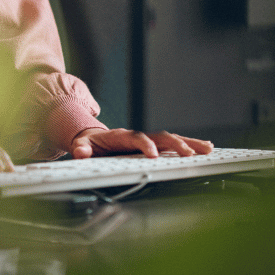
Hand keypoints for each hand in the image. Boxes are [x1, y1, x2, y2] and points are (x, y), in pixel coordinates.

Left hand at [69, 127, 213, 158]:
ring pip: (170, 138)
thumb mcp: (82, 146)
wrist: (93, 138)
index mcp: (121, 136)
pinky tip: (206, 150)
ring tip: (208, 149)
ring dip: (189, 143)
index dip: (144, 144)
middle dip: (174, 144)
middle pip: (159, 136)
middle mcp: (137, 135)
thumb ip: (81, 149)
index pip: (135, 137)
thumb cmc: (90, 144)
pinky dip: (190, 145)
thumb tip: (81, 152)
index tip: (153, 154)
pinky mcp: (155, 145)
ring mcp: (148, 139)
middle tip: (189, 154)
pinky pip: (174, 144)